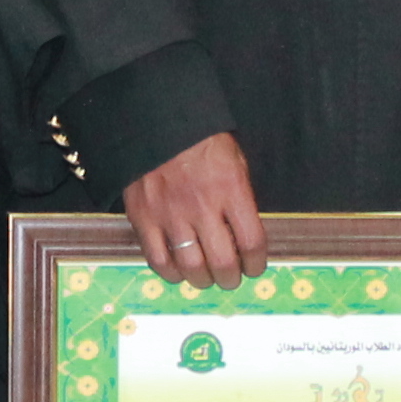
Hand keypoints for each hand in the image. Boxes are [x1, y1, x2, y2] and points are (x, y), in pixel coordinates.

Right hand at [121, 130, 265, 287]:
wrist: (157, 122)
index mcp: (231, 190)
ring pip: (190, 268)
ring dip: (203, 280)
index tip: (254, 268)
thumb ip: (241, 199)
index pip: (252, 243)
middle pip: (223, 263)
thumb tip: (245, 236)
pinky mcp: (143, 218)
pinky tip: (178, 270)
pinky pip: (158, 260)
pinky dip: (171, 273)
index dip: (257, 264)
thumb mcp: (236, 161)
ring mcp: (170, 215)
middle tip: (230, 277)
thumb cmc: (201, 140)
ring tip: (205, 277)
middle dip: (231, 278)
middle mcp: (202, 207)